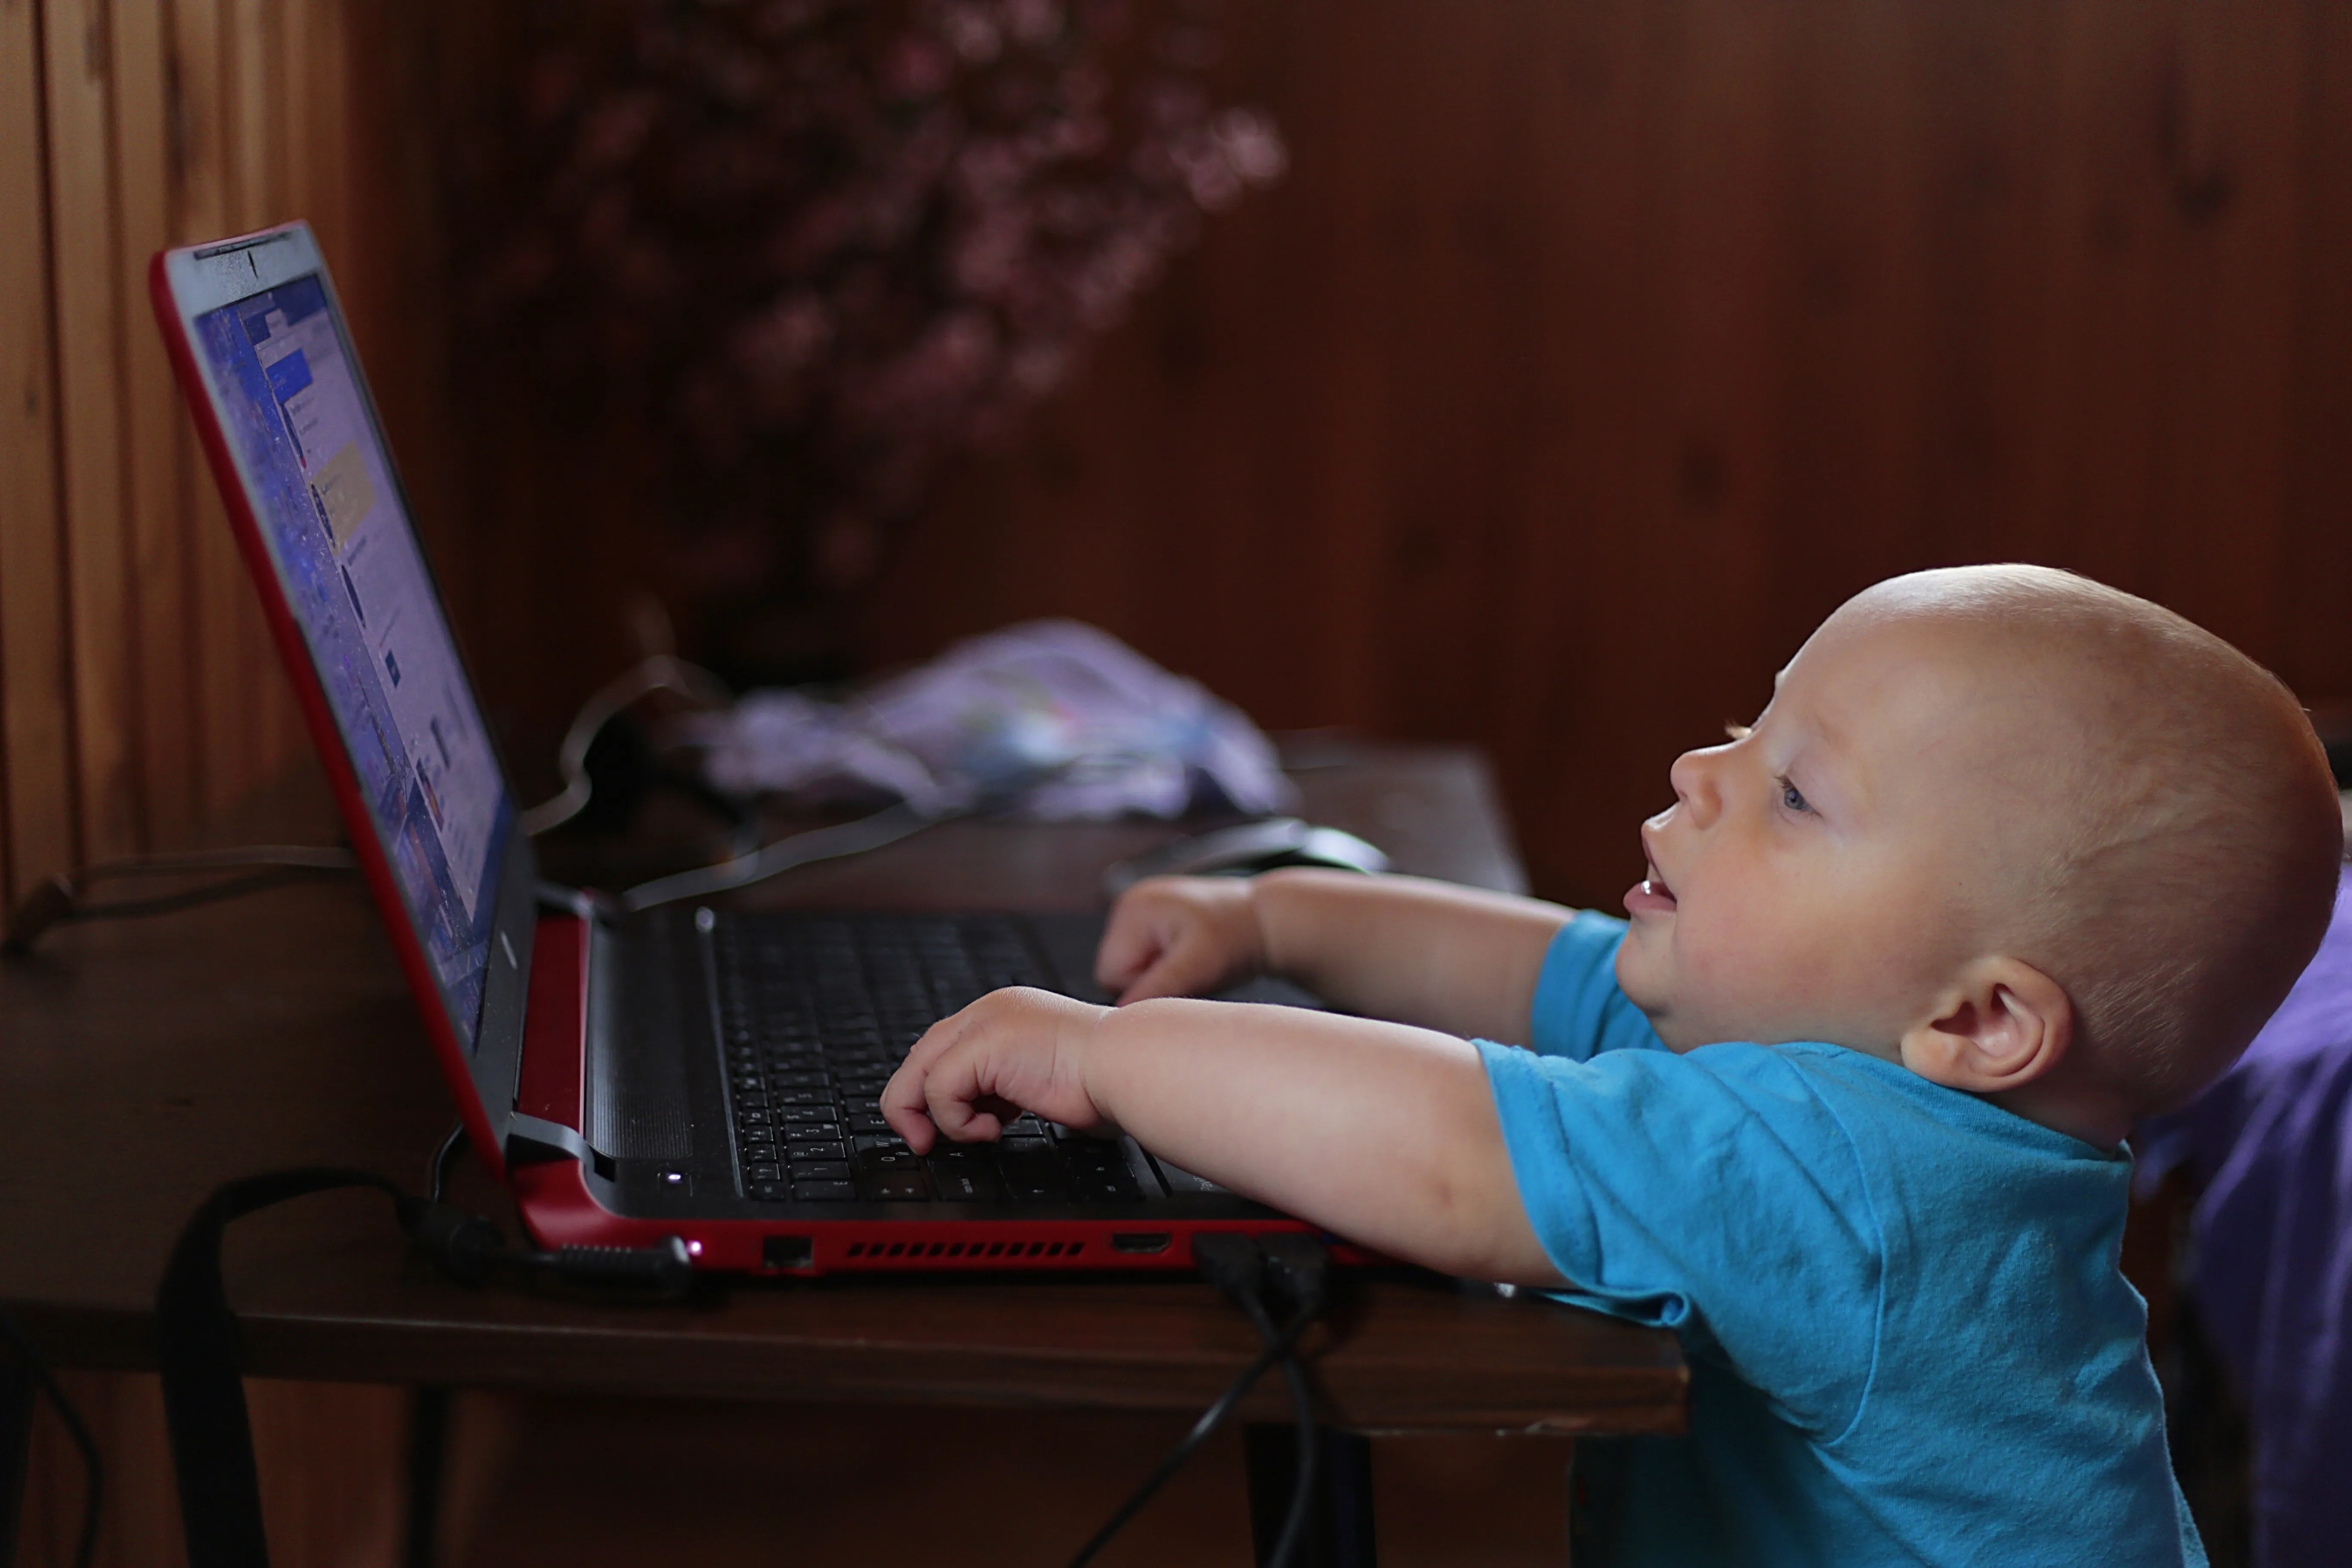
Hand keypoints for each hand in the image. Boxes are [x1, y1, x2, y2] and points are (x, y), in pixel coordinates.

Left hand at [880, 987, 1114, 1153]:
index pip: (943, 1049)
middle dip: (912, 1105)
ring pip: (917, 1073)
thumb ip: (1006, 1088)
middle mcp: (989, 1012)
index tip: (942, 1127)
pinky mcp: (983, 1045)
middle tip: (925, 1141)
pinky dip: (956, 1120)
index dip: (933, 1091)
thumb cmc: (1105, 1079)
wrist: (1128, 1066)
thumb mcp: (1040, 1081)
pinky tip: (993, 1129)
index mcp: (1005, 1015)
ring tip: (975, 1133)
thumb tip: (983, 1116)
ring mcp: (984, 1024)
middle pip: (919, 1057)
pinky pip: (939, 1091)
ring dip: (936, 1118)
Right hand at [1094, 875, 1266, 1003]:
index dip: (1144, 987)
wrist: (1264, 921)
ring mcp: (1139, 913)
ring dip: (1158, 976)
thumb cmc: (1236, 937)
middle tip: (1189, 972)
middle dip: (1150, 981)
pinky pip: (1142, 960)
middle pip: (1116, 972)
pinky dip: (1163, 967)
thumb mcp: (1199, 966)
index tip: (1182, 978)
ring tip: (1192, 964)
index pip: (1110, 973)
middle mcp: (1129, 906)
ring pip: (1129, 970)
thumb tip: (1122, 1013)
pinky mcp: (1150, 923)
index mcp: (1133, 908)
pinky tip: (1188, 959)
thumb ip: (1158, 987)